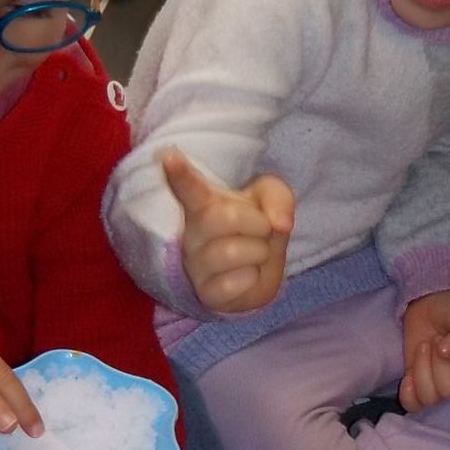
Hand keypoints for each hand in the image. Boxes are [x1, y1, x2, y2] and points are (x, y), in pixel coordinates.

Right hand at [162, 149, 292, 313]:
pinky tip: (247, 274)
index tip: (168, 156)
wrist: (256, 274)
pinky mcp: (205, 293)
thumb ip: (278, 198)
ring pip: (233, 252)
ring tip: (255, 252)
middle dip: (258, 223)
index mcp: (204, 203)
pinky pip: (235, 283)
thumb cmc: (255, 227)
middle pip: (224, 217)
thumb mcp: (271, 201)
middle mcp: (192, 232)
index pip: (189, 187)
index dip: (179, 173)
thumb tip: (280, 225)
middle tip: (262, 229)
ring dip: (259, 252)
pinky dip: (253, 278)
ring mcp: (195, 264)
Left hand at [398, 290, 449, 433]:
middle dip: (437, 364)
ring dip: (421, 368)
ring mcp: (436, 383)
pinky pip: (412, 404)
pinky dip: (407, 393)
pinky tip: (407, 376)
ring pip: (429, 396)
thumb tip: (447, 353)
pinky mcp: (416, 382)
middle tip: (437, 340)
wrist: (432, 301)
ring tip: (426, 345)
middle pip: (448, 391)